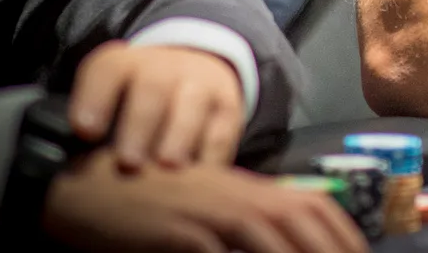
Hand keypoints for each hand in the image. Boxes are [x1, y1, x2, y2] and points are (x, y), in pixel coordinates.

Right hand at [43, 148, 367, 252]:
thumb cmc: (148, 199)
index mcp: (249, 188)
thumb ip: (244, 220)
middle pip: (301, 220)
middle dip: (332, 249)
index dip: (344, 231)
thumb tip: (287, 238)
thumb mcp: (205, 203)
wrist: (82, 181)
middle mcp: (236, 194)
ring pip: (265, 237)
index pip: (314, 204)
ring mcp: (206, 210)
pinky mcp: (173, 230)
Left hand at [69, 42, 245, 168]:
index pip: (106, 72)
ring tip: (166, 168)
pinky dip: (209, 159)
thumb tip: (64, 167)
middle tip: (128, 162)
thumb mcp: (108, 96)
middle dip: (139, 127)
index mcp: (121, 66)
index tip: (85, 130)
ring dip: (177, 142)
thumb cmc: (134, 99)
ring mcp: (199, 86)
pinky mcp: (228, 108)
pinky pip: (220, 134)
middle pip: (151, 91)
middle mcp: (162, 69)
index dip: (95, 99)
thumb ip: (89, 124)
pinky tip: (196, 180)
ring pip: (189, 110)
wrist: (192, 68)